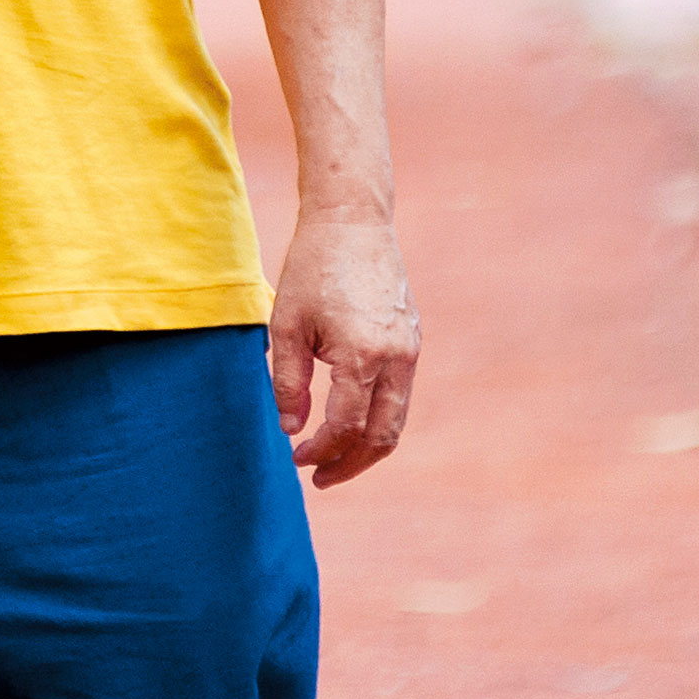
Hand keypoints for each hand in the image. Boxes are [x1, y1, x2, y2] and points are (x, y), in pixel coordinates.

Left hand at [270, 207, 417, 486]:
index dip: (319, 451)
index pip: (345, 427)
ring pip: (396, 420)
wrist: (353, 220)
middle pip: (382, 437)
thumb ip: (288, 383)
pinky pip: (399, 394)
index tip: (295, 458)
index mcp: (362, 357)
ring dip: (366, 447)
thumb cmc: (312, 268)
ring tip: (334, 458)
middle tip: (318, 478)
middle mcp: (396, 359)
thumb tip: (292, 430)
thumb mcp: (287, 326)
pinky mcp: (411, 340)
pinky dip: (377, 417)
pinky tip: (349, 419)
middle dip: (350, 464)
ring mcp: (409, 350)